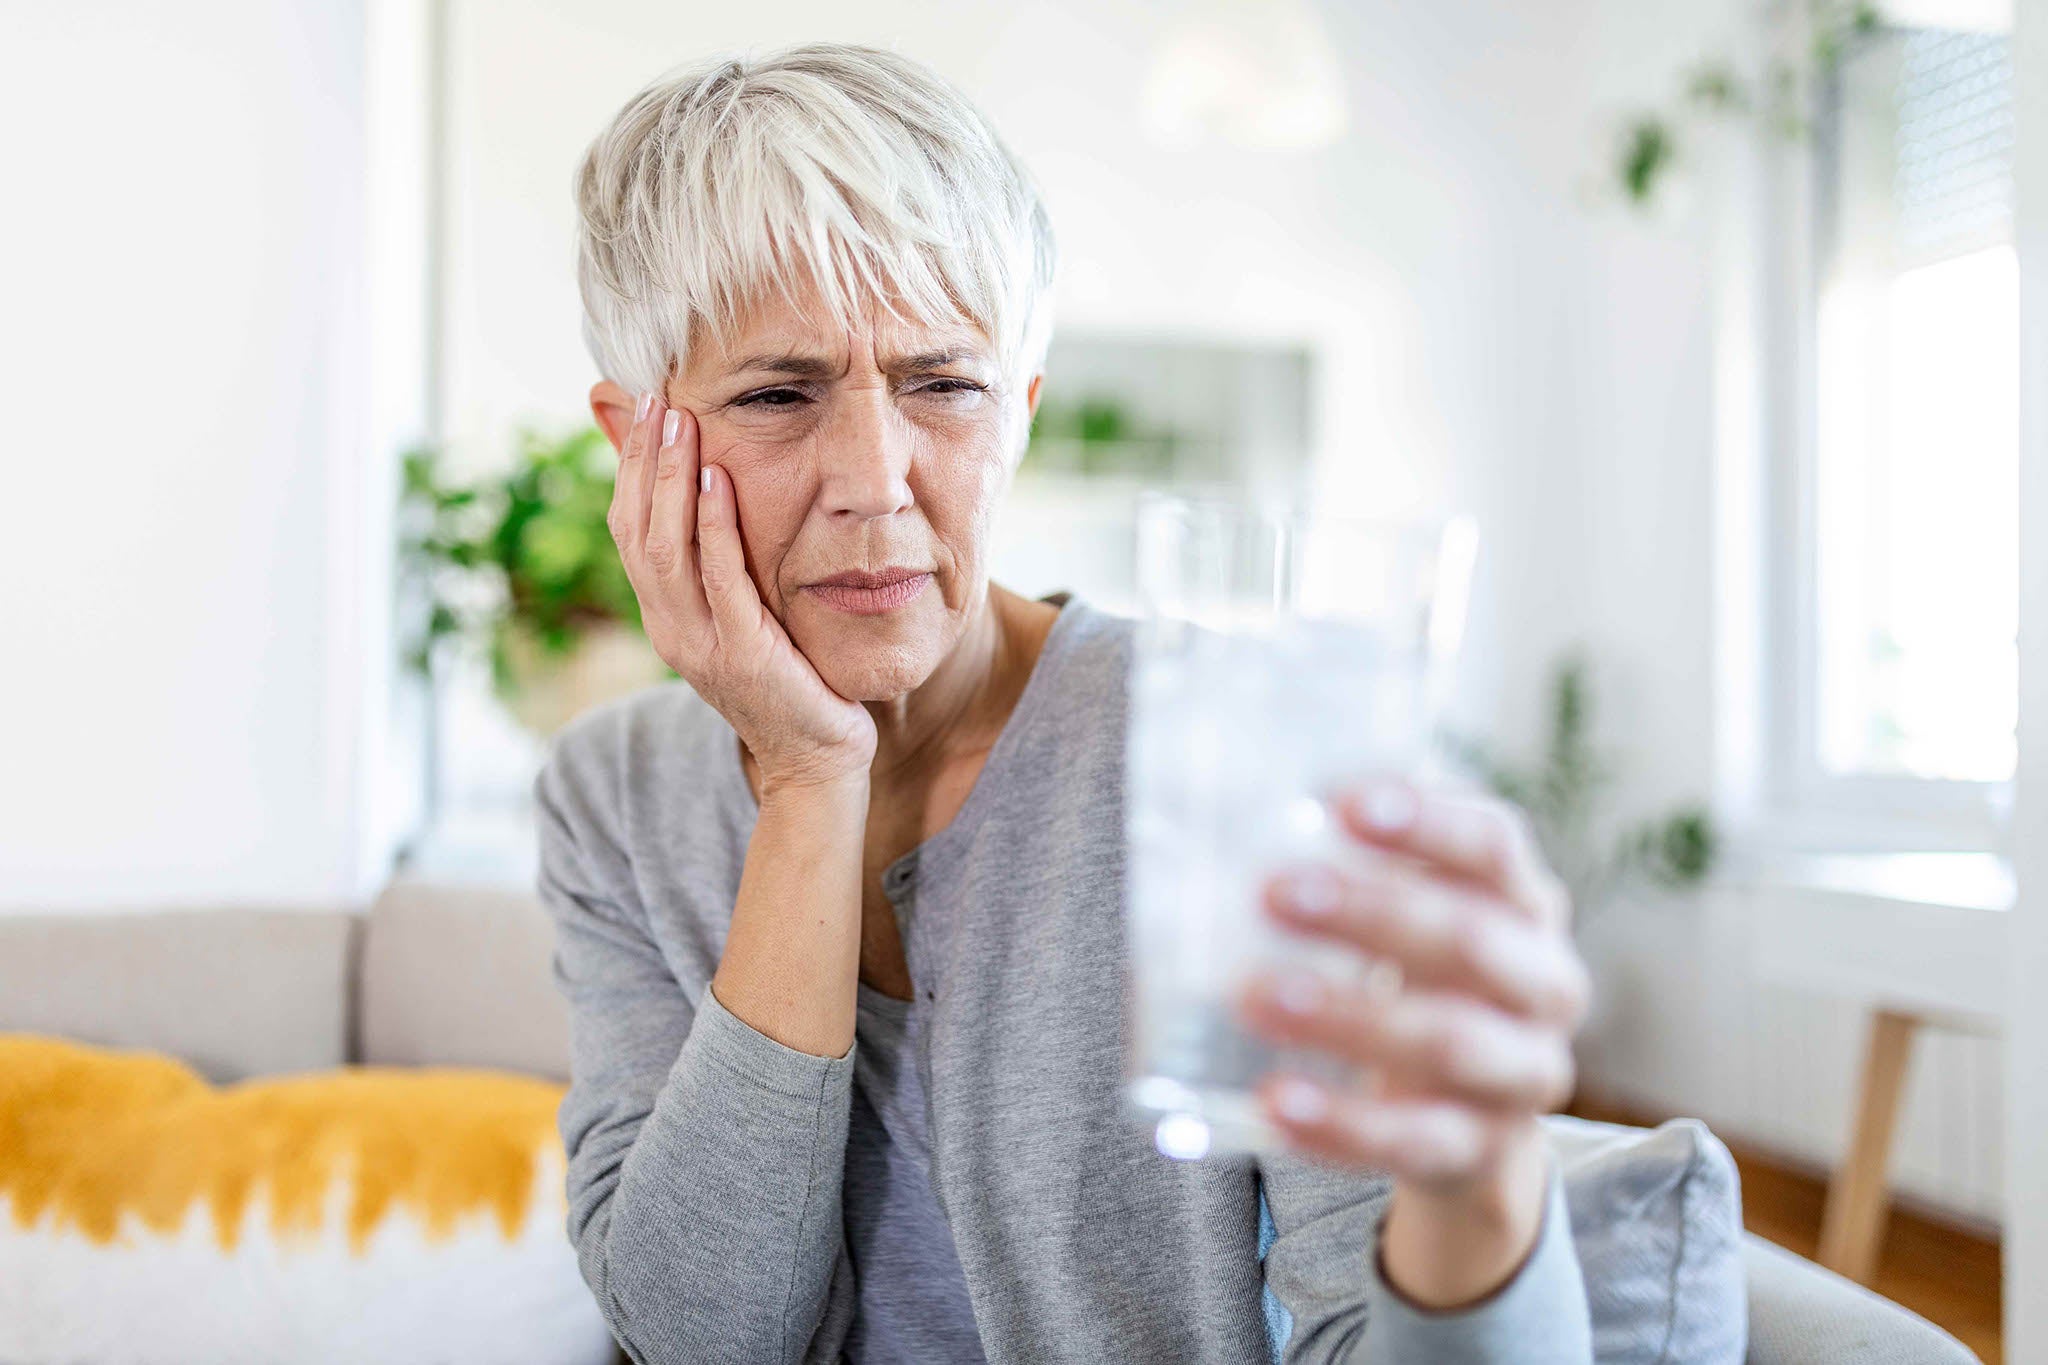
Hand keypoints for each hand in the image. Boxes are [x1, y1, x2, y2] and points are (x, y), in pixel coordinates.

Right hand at [607, 390, 875, 790]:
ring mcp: (700, 645)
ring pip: (665, 551)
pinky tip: (717, 482)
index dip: (630, 468)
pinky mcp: (742, 655)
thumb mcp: (747, 616)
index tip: (643, 409)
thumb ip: (725, 563)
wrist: (817, 759)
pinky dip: (713, 529)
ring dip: (669, 481)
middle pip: (636, 532)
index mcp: (665, 617)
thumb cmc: (792, 680)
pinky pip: (720, 581)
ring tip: (678, 422)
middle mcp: (670, 630)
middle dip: (642, 461)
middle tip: (653, 399)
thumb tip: (715, 500)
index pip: (629, 531)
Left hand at [1232, 775, 1590, 1299]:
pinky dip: (1342, 1124)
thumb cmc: (1417, 979)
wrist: (1469, 1116)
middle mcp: (1545, 983)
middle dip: (1369, 913)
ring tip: (1254, 996)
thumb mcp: (1408, 915)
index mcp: (1525, 904)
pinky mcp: (1485, 1152)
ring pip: (1446, 1042)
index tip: (1343, 803)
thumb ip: (1350, 868)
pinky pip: (1414, 1141)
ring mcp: (1524, 1074)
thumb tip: (1222, 817)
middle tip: (1272, 892)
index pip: (1495, 846)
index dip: (1427, 822)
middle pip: (1469, 939)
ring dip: (1345, 1017)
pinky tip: (1277, 1101)